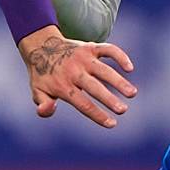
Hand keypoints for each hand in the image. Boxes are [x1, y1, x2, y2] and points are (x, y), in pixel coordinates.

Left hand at [18, 25, 136, 127]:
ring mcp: (83, 58)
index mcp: (62, 85)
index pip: (82, 103)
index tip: (112, 124)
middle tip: (123, 110)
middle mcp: (74, 71)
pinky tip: (130, 68)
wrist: (41, 45)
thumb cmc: (43, 74)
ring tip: (132, 93)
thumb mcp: (37, 92)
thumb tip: (47, 110)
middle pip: (94, 87)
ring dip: (119, 81)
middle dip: (109, 99)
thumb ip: (43, 105)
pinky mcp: (90, 47)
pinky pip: (108, 50)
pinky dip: (120, 56)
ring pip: (104, 70)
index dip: (97, 114)